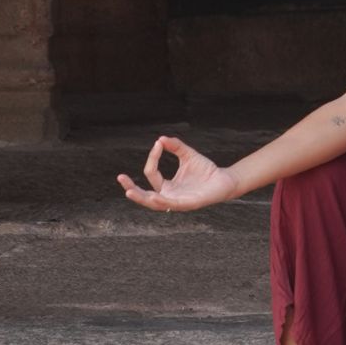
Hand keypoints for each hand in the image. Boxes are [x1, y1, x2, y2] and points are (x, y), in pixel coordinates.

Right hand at [117, 136, 236, 211]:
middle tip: (120, 178)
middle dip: (131, 189)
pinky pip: (172, 205)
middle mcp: (169, 196)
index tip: (158, 144)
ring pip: (155, 204)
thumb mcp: (187, 155)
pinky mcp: (188, 204)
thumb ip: (175, 146)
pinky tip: (154, 197)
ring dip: (142, 198)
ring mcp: (177, 202)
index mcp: (167, 186)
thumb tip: (160, 139)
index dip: (153, 158)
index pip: (151, 174)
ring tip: (129, 192)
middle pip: (145, 195)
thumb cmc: (206, 170)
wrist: (225, 180)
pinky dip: (162, 202)